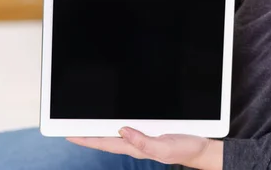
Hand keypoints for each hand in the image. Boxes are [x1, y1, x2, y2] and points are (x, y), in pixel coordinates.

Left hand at [67, 127, 222, 169]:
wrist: (201, 149)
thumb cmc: (184, 149)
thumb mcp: (165, 147)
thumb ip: (143, 142)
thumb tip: (122, 131)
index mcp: (136, 148)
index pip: (105, 143)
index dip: (86, 139)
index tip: (69, 135)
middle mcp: (136, 143)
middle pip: (106, 139)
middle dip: (88, 134)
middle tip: (70, 128)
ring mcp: (142, 138)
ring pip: (115, 133)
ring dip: (99, 129)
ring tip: (84, 125)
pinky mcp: (150, 132)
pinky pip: (128, 128)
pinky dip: (116, 124)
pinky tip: (114, 121)